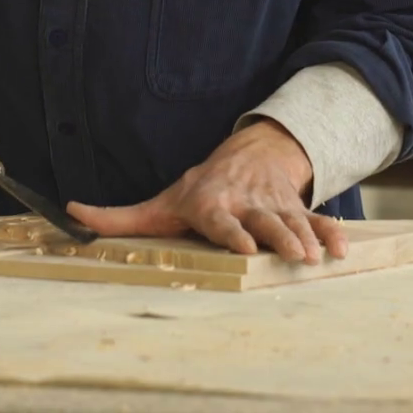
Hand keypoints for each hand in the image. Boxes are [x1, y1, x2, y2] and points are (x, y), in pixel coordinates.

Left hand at [66, 120, 348, 263]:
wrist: (249, 154)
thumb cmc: (200, 188)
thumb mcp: (160, 202)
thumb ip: (118, 217)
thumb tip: (70, 214)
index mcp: (211, 204)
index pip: (220, 219)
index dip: (231, 231)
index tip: (242, 246)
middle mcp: (245, 204)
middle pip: (262, 222)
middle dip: (277, 237)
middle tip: (291, 256)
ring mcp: (274, 206)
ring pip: (292, 222)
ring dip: (305, 239)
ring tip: (315, 258)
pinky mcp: (297, 208)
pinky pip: (317, 219)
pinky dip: (331, 233)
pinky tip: (342, 250)